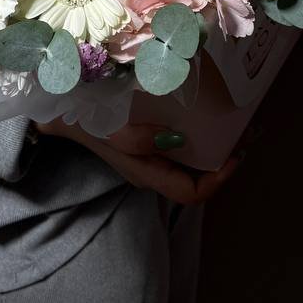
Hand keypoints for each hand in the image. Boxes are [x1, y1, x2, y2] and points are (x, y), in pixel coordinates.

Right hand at [34, 116, 242, 205]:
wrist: (59, 111)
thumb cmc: (87, 123)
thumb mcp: (111, 131)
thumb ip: (141, 139)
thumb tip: (178, 138)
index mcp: (149, 175)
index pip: (193, 192)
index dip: (220, 178)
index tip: (237, 151)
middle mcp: (153, 171)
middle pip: (196, 176)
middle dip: (223, 157)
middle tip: (244, 129)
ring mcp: (148, 157)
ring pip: (189, 160)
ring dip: (212, 143)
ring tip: (230, 119)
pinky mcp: (145, 140)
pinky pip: (179, 143)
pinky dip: (196, 131)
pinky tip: (202, 110)